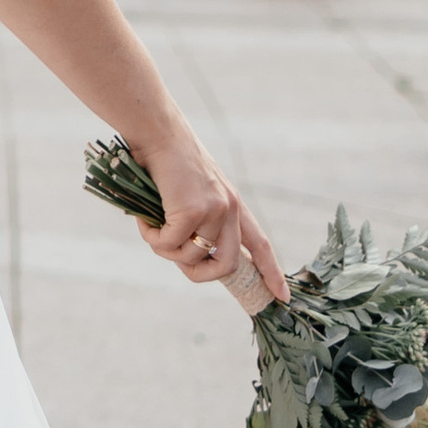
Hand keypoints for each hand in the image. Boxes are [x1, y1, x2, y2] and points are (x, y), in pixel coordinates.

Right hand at [131, 124, 286, 305]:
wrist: (157, 132)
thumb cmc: (166, 159)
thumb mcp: (192, 190)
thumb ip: (198, 218)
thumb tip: (187, 252)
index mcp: (232, 203)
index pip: (260, 244)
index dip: (271, 272)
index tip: (282, 296)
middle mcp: (229, 208)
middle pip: (227, 265)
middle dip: (199, 274)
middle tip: (175, 260)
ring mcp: (213, 210)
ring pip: (191, 257)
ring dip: (164, 250)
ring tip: (151, 229)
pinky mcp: (191, 211)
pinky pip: (168, 244)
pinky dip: (152, 237)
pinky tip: (144, 220)